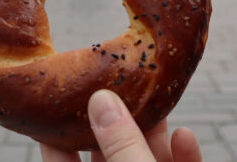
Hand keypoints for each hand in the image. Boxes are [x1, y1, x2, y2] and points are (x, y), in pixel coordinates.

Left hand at [40, 90, 201, 161]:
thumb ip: (121, 146)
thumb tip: (101, 100)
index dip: (56, 134)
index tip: (51, 98)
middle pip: (111, 154)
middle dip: (116, 119)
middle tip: (114, 83)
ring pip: (148, 158)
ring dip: (154, 131)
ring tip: (156, 95)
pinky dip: (184, 155)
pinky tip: (185, 134)